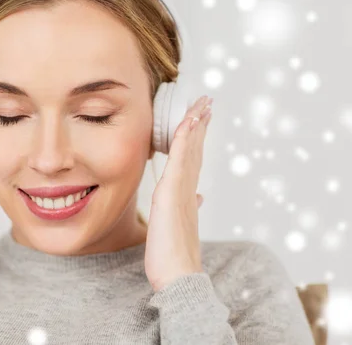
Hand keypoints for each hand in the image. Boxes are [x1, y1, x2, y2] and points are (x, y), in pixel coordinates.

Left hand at [144, 95, 212, 291]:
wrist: (178, 277)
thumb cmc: (174, 257)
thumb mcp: (178, 226)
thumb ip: (188, 208)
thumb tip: (198, 196)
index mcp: (185, 195)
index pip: (191, 159)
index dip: (196, 138)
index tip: (200, 119)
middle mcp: (186, 188)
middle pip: (194, 149)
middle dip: (199, 124)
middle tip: (206, 102)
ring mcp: (180, 189)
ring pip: (189, 149)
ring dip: (195, 124)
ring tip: (203, 103)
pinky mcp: (172, 193)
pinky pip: (180, 159)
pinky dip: (185, 139)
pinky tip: (189, 122)